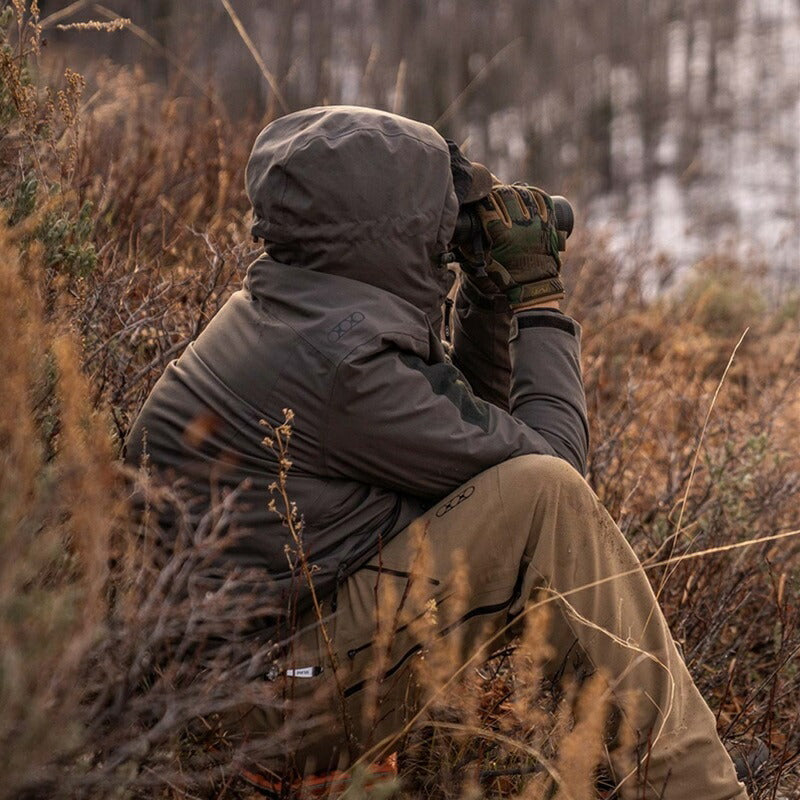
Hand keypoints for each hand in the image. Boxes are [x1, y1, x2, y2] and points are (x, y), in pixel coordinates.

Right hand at [476, 184, 563, 310]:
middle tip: (491, 195)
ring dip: (512, 190)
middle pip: (504, 194)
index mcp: (501, 233)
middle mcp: (519, 223)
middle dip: (495, 192)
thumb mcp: (485, 262)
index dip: (480, 199)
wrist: (535, 285)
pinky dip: (532, 193)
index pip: (487, 204)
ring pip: (522, 192)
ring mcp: (536, 220)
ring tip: (507, 195)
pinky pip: (541, 198)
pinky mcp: (548, 220)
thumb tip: (458, 236)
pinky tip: (525, 193)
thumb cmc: (508, 276)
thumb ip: (471, 249)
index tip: (477, 200)